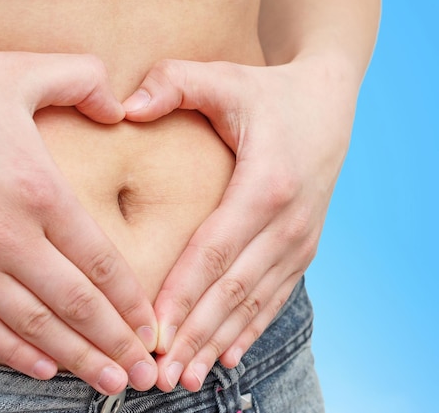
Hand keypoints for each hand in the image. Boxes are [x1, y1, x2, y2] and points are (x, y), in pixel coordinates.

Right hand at [0, 23, 156, 394]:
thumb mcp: (20, 71)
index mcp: (37, 191)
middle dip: (115, 343)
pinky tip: (42, 368)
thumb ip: (83, 81)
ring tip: (108, 383)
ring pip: (32, 326)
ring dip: (75, 359)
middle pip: (76, 304)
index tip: (150, 327)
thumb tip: (119, 107)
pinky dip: (13, 352)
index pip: (101, 262)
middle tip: (143, 374)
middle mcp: (5, 237)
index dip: (131, 301)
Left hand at [123, 57, 357, 390]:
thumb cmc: (268, 92)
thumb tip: (125, 107)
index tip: (150, 333)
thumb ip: (174, 83)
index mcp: (264, 185)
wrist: (329, 103)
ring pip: (252, 303)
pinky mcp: (302, 249)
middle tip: (157, 375)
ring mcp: (299, 241)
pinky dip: (248, 330)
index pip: (213, 252)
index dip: (181, 296)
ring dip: (217, 343)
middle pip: (232, 291)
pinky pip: (273, 298)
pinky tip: (225, 357)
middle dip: (195, 336)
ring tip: (184, 377)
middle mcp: (287, 223)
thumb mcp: (223, 77)